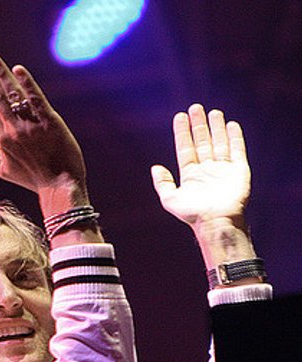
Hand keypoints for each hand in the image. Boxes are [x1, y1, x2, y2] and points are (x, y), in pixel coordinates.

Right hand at [0, 53, 85, 203]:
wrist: (60, 185)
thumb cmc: (31, 178)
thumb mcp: (2, 168)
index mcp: (0, 139)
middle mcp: (12, 130)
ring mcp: (31, 125)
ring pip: (12, 95)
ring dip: (1, 75)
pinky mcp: (49, 122)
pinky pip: (35, 99)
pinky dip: (26, 83)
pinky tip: (18, 70)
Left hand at [151, 104, 249, 228]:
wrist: (217, 221)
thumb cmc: (193, 214)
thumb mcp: (170, 199)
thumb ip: (162, 182)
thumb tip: (155, 167)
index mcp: (190, 174)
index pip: (186, 147)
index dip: (183, 132)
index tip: (180, 116)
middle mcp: (207, 169)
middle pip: (203, 142)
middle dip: (199, 125)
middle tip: (195, 107)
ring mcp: (223, 169)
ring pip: (219, 143)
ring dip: (216, 127)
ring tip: (213, 112)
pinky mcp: (239, 171)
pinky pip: (237, 151)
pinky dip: (235, 138)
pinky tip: (231, 125)